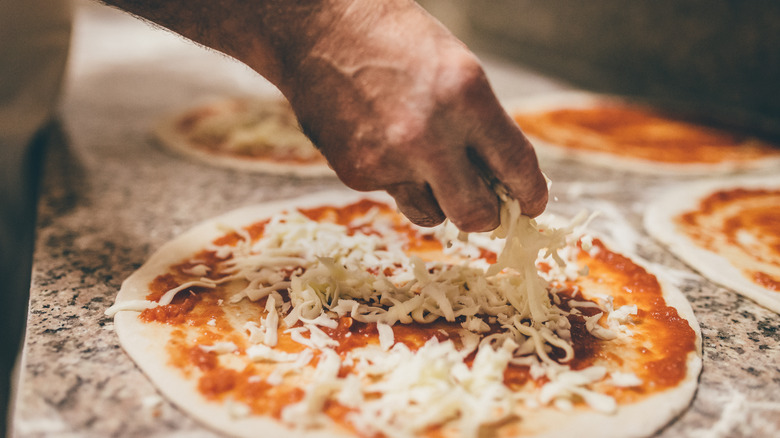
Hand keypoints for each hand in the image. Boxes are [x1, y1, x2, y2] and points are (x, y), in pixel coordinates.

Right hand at [280, 1, 547, 230]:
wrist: (318, 29)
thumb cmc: (394, 39)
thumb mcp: (456, 68)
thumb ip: (480, 124)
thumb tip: (498, 178)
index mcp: (466, 98)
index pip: (516, 166)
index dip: (531, 193)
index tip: (532, 204)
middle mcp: (430, 136)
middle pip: (475, 215)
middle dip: (487, 217)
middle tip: (486, 207)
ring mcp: (389, 160)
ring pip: (431, 215)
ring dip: (438, 200)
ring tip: (424, 163)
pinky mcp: (356, 173)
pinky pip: (393, 193)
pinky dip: (396, 177)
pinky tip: (381, 140)